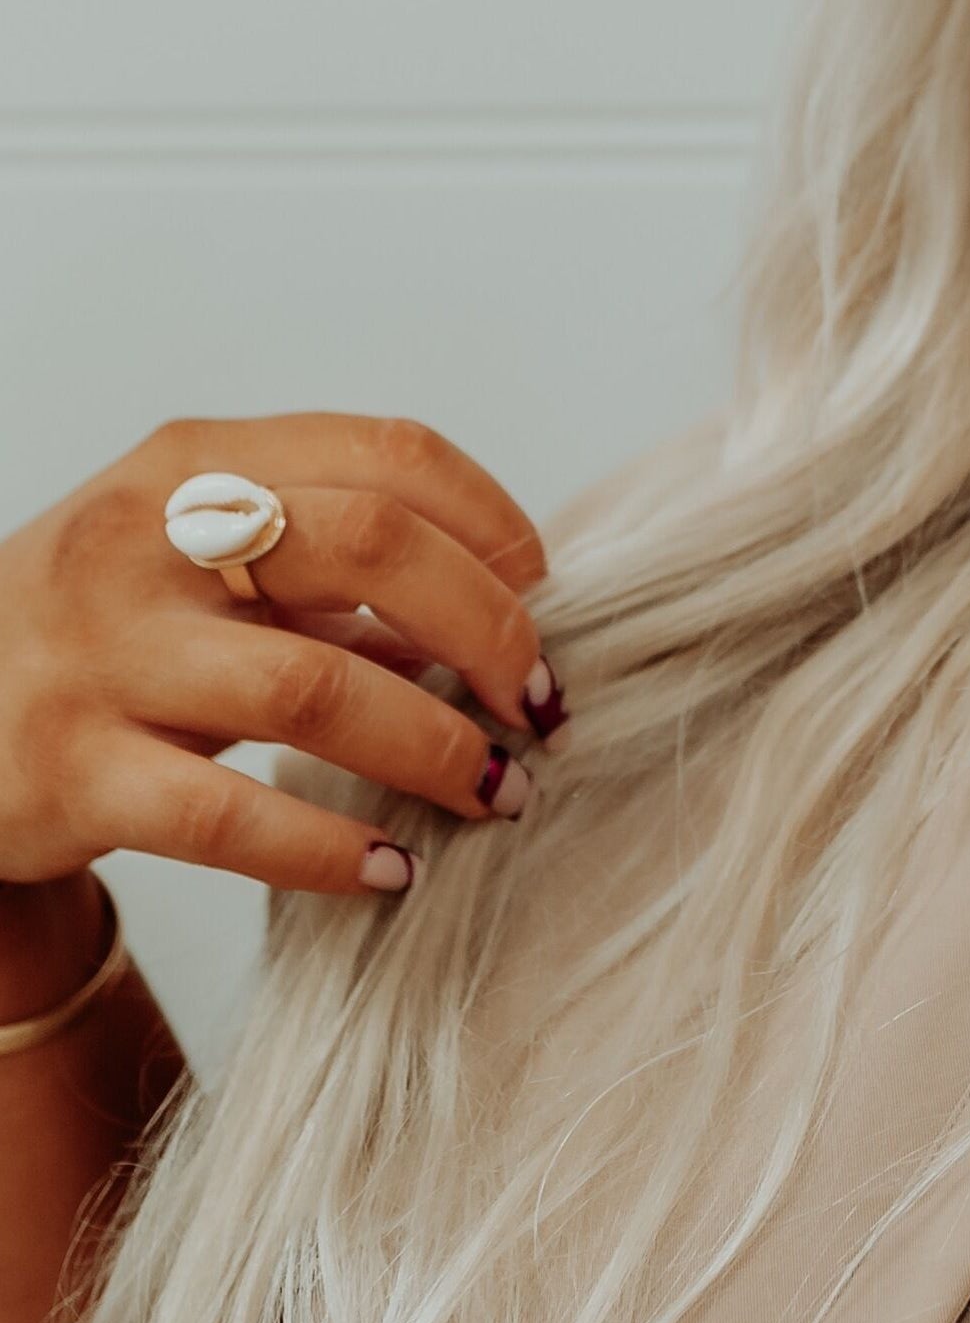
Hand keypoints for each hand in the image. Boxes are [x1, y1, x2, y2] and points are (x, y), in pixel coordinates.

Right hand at [0, 414, 560, 905]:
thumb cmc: (108, 636)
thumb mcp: (208, 569)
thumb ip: (341, 576)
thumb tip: (506, 619)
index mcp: (196, 463)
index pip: (390, 453)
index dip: (495, 524)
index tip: (542, 595)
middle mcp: (145, 540)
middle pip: (373, 545)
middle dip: (490, 628)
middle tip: (539, 702)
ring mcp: (103, 655)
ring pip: (318, 687)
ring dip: (439, 749)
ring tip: (500, 791)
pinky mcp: (73, 774)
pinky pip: (234, 817)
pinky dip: (333, 849)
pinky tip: (393, 869)